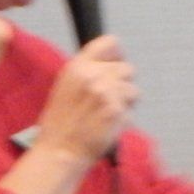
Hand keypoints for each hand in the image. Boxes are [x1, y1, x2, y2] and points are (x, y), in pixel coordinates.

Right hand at [36, 36, 137, 161]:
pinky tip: (108, 126)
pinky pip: (131, 110)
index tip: (114, 67)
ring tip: (107, 114)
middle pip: (127, 68)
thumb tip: (110, 64)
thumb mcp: (65, 86)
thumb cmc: (60, 124)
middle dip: (123, 84)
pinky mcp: (116, 111)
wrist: (59, 151)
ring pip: (133, 90)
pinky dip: (124, 119)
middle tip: (109, 100)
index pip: (110, 42)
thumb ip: (87, 72)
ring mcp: (106, 92)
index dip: (117, 56)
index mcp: (77, 66)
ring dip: (126, 102)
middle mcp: (92, 75)